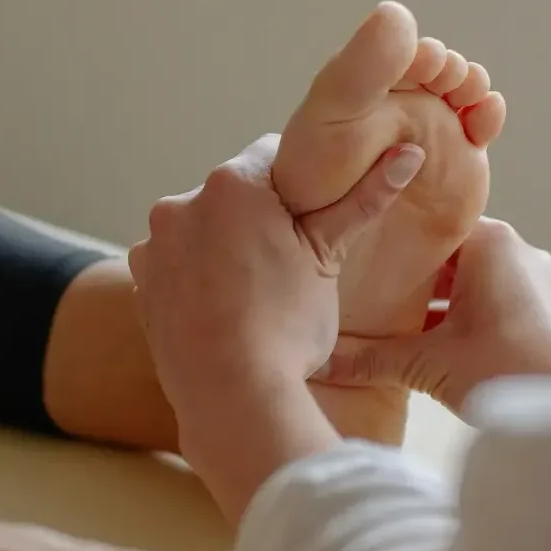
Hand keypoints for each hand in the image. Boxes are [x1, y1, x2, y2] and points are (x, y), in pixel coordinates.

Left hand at [128, 134, 423, 521]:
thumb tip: (409, 155)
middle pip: (234, 193)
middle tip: (288, 264)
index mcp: (231, 183)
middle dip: (258, 217)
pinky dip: (195, 274)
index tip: (310, 220)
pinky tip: (221, 307)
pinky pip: (176, 261)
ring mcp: (155, 243)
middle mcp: (182, 202)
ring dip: (224, 245)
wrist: (230, 396)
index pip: (274, 154)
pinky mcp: (142, 280)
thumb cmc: (285, 327)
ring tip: (253, 293)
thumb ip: (363, 201)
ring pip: (202, 227)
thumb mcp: (328, 260)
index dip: (300, 185)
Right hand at [317, 218, 550, 415]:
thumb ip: (370, 359)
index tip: (362, 260)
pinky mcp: (545, 310)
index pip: (428, 227)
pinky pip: (493, 300)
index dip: (392, 245)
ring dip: (438, 303)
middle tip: (368, 295)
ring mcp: (535, 280)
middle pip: (448, 255)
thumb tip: (322, 363)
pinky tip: (437, 344)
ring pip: (471, 280)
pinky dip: (464, 316)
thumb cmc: (504, 371)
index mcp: (488, 242)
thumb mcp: (426, 362)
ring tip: (396, 324)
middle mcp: (516, 250)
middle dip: (411, 279)